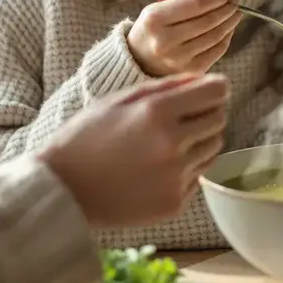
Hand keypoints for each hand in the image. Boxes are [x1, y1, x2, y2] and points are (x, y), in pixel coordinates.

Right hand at [39, 74, 228, 227]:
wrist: (63, 191)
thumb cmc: (85, 138)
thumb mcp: (118, 100)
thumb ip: (165, 87)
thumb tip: (205, 80)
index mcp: (156, 112)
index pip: (216, 92)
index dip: (214, 88)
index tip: (207, 91)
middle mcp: (172, 144)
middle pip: (219, 119)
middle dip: (207, 113)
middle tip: (183, 117)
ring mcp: (175, 176)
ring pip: (213, 148)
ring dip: (200, 140)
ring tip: (167, 143)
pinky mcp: (175, 202)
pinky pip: (198, 175)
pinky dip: (186, 168)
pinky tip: (157, 167)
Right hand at [128, 0, 241, 75]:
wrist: (139, 59)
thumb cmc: (155, 24)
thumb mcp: (162, 1)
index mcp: (154, 18)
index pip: (195, 3)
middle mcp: (165, 41)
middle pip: (208, 20)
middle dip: (227, 6)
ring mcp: (178, 59)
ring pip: (215, 35)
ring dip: (230, 21)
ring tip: (235, 11)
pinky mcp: (191, 71)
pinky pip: (217, 50)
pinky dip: (227, 36)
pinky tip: (228, 27)